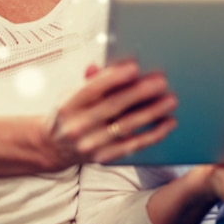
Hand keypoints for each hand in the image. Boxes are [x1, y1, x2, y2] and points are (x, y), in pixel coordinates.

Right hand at [45, 61, 176, 167]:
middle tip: (160, 82)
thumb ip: (92, 80)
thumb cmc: (69, 113)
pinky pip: (133, 146)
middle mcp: (77, 126)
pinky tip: (168, 123)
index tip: (134, 67)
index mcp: (68, 105)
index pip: (92, 89)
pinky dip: (153, 134)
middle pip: (112, 107)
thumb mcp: (72, 94)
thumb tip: (111, 65)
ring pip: (126, 127)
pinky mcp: (103, 158)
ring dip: (151, 113)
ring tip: (170, 100)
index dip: (113, 78)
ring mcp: (90, 145)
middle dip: (139, 93)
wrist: (52, 147)